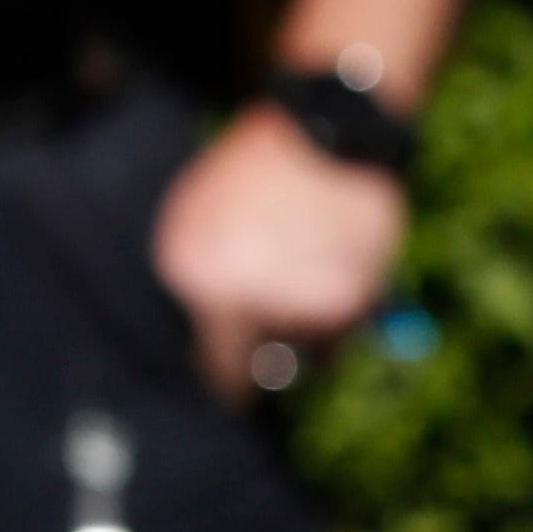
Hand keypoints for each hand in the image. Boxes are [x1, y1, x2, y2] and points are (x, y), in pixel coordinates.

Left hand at [149, 103, 407, 398]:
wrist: (320, 137)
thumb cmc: (260, 171)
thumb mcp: (206, 213)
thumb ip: (211, 271)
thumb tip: (220, 328)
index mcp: (190, 269)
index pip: (210, 353)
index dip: (227, 378)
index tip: (235, 394)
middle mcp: (231, 295)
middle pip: (253, 366)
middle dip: (264, 370)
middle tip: (273, 369)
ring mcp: (287, 303)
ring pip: (304, 348)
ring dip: (309, 328)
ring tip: (309, 272)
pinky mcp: (340, 302)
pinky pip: (341, 331)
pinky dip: (342, 314)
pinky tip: (336, 270)